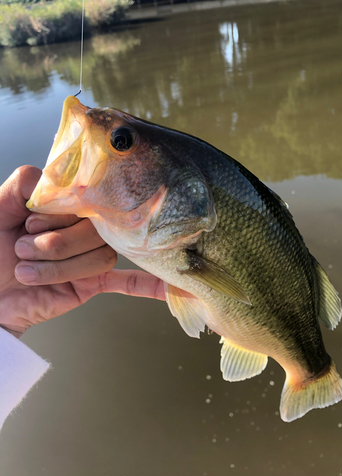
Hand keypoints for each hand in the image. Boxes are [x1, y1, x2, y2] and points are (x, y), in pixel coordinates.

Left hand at [0, 166, 164, 337]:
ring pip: (102, 255)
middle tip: (20, 247)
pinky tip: (177, 288)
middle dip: (55, 241)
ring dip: (60, 265)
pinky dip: (150, 285)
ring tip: (27, 270)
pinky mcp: (91, 285)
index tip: (27, 222)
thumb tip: (57, 178)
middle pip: (97, 228)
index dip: (60, 213)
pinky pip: (127, 282)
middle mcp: (82, 227)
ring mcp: (89, 256)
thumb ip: (26, 183)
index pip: (87, 198)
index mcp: (64, 206)